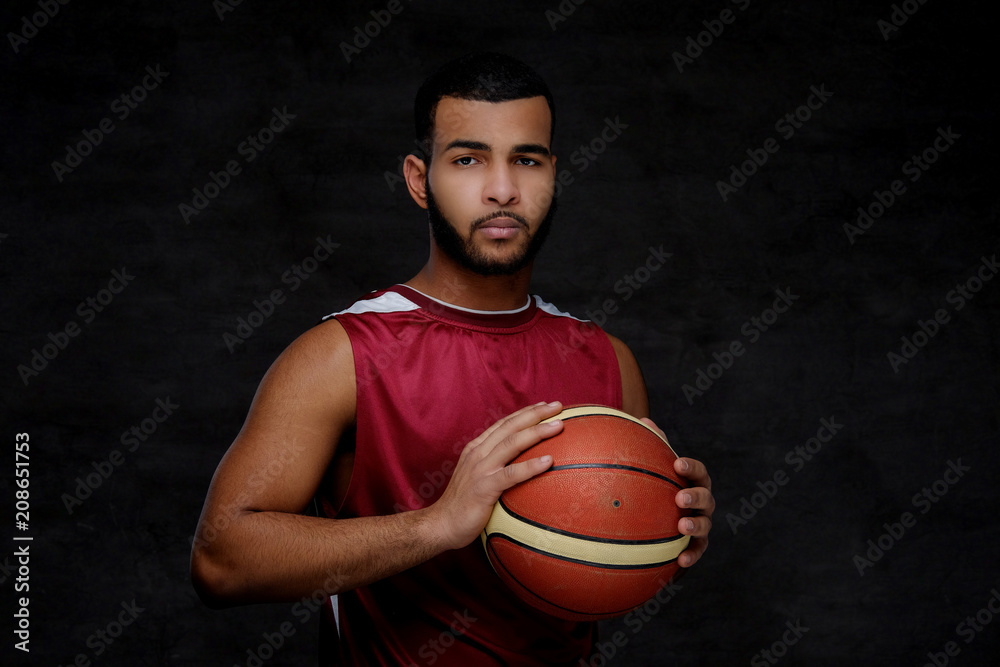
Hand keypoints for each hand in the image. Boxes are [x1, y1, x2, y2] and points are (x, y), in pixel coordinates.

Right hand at [428, 401, 562, 549]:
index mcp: (477, 449)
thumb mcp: (478, 476)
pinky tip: (548, 461)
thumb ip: (494, 465)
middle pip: (510, 427)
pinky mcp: (484, 488)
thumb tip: (521, 463)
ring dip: (536, 432)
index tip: (544, 405)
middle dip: (535, 414)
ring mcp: (480, 470)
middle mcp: (478, 454)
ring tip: (558, 426)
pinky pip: (511, 474)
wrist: (441, 525)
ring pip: (512, 444)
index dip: (525, 413)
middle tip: (557, 406)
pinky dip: (530, 466)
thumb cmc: (464, 504)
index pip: (504, 424)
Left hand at [641, 418, 713, 568]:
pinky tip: (681, 561)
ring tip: (682, 525)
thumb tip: (643, 422)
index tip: (677, 464)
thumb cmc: (654, 489)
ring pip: (706, 525)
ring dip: (696, 525)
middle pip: (706, 498)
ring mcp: (700, 524)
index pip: (698, 472)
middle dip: (696, 496)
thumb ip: (651, 447)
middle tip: (680, 497)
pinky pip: (697, 551)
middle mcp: (701, 503)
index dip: (691, 468)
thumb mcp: (652, 469)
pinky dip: (692, 555)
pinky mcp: (694, 545)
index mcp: (692, 482)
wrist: (656, 522)